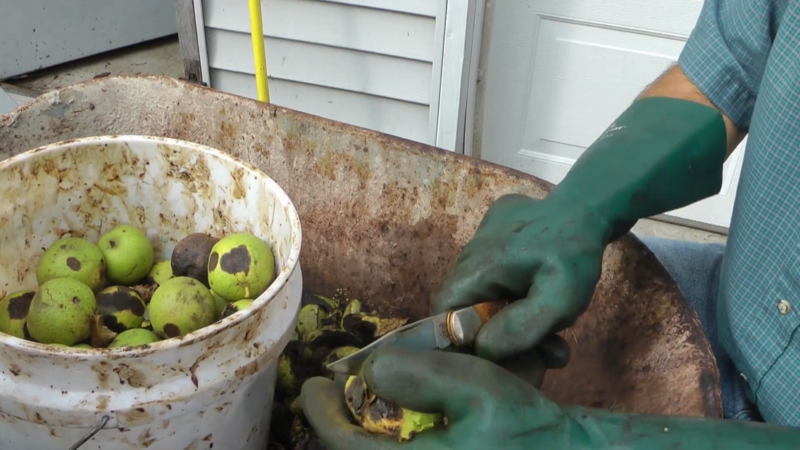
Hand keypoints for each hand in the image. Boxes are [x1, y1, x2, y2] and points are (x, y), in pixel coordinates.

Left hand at [300, 346, 571, 449]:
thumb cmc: (528, 429)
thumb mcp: (478, 388)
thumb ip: (421, 376)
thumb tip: (372, 372)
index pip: (344, 445)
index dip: (322, 411)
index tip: (313, 383)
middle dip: (340, 423)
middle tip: (336, 391)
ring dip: (361, 434)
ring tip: (362, 402)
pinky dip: (388, 444)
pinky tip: (399, 422)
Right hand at [431, 193, 608, 362]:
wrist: (588, 208)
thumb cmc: (574, 255)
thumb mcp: (560, 299)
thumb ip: (522, 327)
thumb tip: (483, 349)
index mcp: (475, 267)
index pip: (442, 313)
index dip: (462, 340)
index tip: (502, 353)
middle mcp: (467, 252)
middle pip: (462, 306)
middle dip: (495, 332)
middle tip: (540, 345)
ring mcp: (477, 239)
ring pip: (478, 293)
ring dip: (507, 314)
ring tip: (547, 321)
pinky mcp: (490, 234)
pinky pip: (489, 274)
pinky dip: (510, 292)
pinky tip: (537, 291)